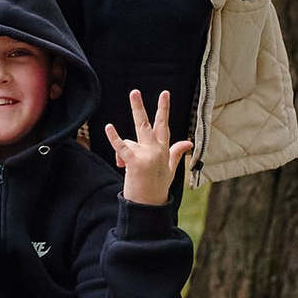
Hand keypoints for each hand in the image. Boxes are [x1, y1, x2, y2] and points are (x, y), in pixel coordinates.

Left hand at [108, 87, 192, 204]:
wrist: (150, 205)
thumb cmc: (158, 187)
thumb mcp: (170, 169)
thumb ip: (176, 152)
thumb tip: (189, 141)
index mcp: (164, 149)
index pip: (163, 125)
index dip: (163, 109)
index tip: (164, 93)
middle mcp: (156, 150)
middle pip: (146, 124)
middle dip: (139, 107)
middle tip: (134, 91)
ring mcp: (146, 155)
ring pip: (129, 142)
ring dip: (123, 153)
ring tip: (127, 168)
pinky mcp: (135, 162)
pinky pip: (122, 147)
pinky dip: (114, 138)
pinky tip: (109, 127)